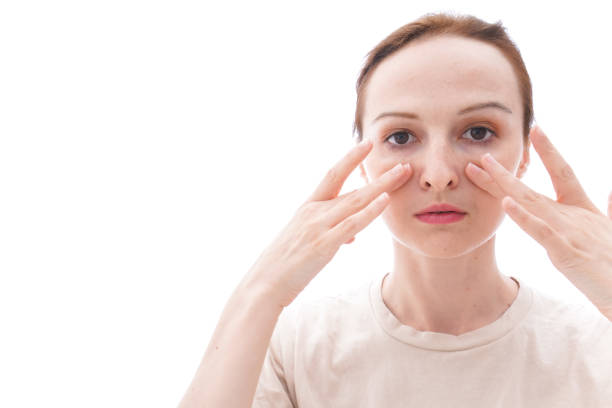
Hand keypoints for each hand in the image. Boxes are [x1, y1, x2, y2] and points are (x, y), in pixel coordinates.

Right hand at [240, 139, 411, 308]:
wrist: (264, 283)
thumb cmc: (285, 264)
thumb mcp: (307, 241)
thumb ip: (330, 232)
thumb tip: (352, 234)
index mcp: (307, 207)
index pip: (332, 175)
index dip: (350, 158)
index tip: (367, 144)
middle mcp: (313, 212)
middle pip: (351, 186)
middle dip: (378, 174)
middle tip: (402, 163)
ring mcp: (317, 227)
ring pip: (355, 201)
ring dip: (381, 186)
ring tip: (402, 174)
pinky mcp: (322, 245)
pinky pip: (351, 224)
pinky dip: (370, 211)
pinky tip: (385, 201)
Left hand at [466, 125, 611, 317]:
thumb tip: (611, 193)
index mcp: (585, 211)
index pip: (564, 173)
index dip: (549, 151)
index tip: (536, 130)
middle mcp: (573, 217)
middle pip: (532, 189)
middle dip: (505, 173)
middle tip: (483, 156)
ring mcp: (569, 233)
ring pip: (531, 203)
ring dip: (504, 185)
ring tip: (484, 168)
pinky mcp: (566, 253)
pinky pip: (541, 231)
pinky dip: (523, 217)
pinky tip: (506, 204)